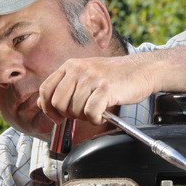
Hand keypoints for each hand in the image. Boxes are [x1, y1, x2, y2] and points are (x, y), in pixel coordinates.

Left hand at [38, 55, 156, 125]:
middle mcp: (79, 69)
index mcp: (70, 65)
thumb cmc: (115, 76)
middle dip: (67, 115)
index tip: (56, 117)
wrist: (143, 69)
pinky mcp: (106, 88)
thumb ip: (64, 87)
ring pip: (74, 109)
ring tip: (96, 111)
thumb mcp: (85, 75)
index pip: (45, 89)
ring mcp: (92, 77)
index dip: (47, 108)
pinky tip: (101, 115)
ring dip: (84, 117)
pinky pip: (91, 112)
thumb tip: (41, 103)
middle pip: (57, 102)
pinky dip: (95, 119)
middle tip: (81, 115)